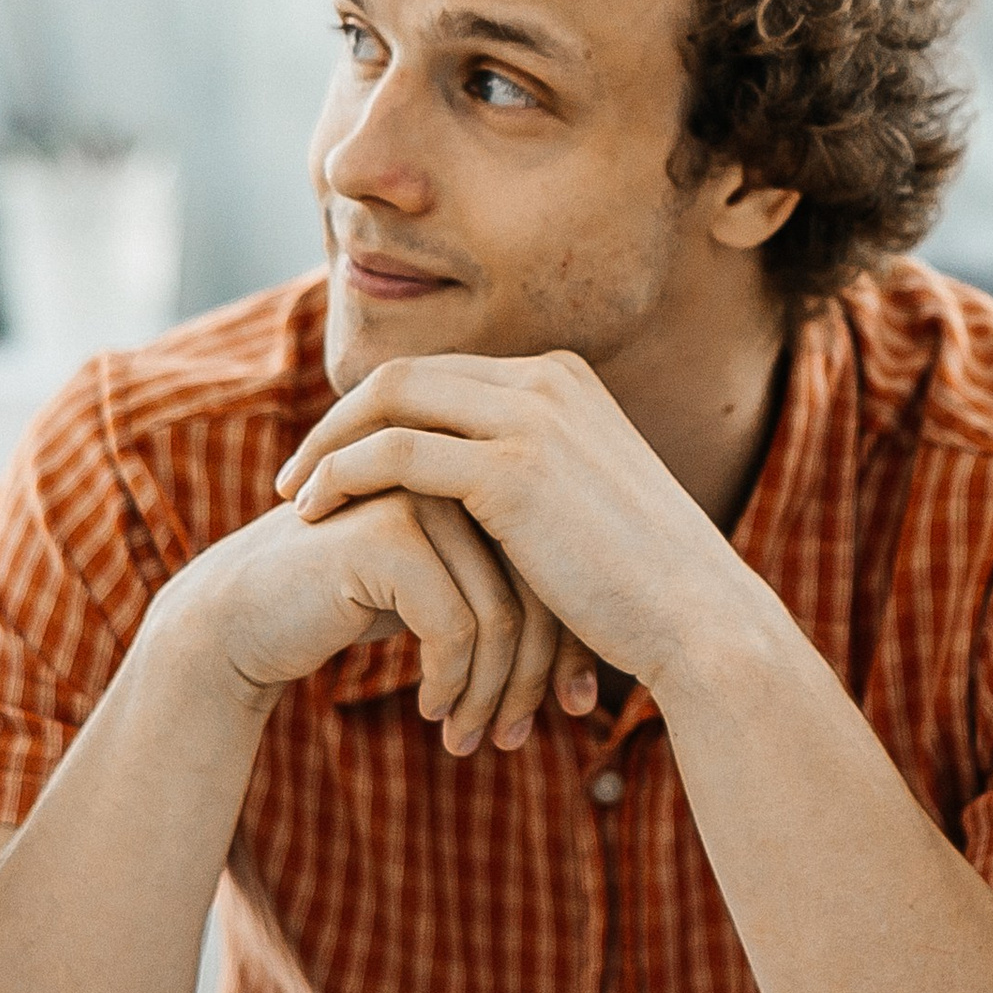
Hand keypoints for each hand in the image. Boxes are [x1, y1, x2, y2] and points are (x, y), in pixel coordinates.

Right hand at [145, 487, 585, 753]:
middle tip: (518, 741)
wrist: (241, 615)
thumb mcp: (448, 594)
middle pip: (541, 590)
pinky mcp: (388, 533)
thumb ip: (513, 592)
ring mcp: (426, 497)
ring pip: (502, 615)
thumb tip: (602, 649)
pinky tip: (431, 711)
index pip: (559, 566)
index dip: (571, 644)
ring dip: (489, 693)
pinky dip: (450, 680)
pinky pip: (454, 625)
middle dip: (535, 677)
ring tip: (470, 742)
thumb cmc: (355, 606)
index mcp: (491, 476)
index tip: (573, 708)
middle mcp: (465, 474)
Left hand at [275, 351, 798, 693]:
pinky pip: (393, 453)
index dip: (378, 411)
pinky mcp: (511, 470)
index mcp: (565, 380)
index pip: (443, 373)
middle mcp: (548, 380)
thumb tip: (475, 495)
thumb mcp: (586, 502)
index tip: (337, 460)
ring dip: (326, 445)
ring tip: (294, 497)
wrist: (698, 619)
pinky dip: (341, 476)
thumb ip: (534, 473)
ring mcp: (532, 417)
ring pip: (390, 399)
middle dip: (340, 419)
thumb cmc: (643, 583)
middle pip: (407, 374)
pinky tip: (316, 515)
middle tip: (296, 474)